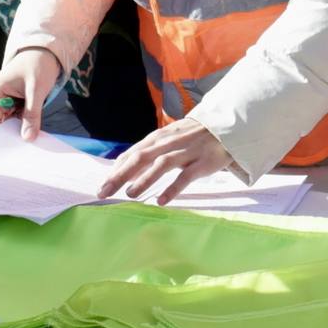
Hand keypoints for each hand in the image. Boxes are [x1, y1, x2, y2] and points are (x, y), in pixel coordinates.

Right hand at [0, 47, 62, 139]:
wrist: (42, 53)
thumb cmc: (37, 65)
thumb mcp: (36, 91)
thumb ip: (32, 115)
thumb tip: (28, 138)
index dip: (4, 137)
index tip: (19, 147)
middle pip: (0, 125)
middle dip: (15, 132)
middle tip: (31, 140)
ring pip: (8, 123)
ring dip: (20, 127)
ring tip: (34, 130)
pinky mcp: (8, 103)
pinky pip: (14, 118)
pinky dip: (23, 122)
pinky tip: (32, 125)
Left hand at [100, 117, 236, 204]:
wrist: (225, 127)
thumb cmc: (190, 137)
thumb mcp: (167, 139)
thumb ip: (147, 152)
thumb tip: (121, 169)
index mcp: (158, 138)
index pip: (132, 153)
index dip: (116, 170)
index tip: (102, 186)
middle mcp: (169, 143)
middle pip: (140, 158)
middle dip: (120, 175)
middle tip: (104, 193)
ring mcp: (186, 152)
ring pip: (161, 164)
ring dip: (144, 179)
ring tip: (130, 195)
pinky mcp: (203, 162)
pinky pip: (186, 176)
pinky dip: (173, 188)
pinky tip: (161, 201)